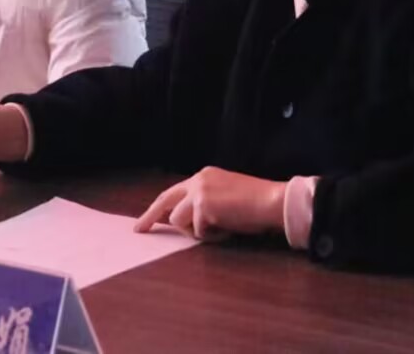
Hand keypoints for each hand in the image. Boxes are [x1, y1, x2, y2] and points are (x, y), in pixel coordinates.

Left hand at [134, 166, 285, 240]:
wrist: (274, 201)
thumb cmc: (257, 204)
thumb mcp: (225, 197)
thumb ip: (204, 204)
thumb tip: (184, 221)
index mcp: (204, 176)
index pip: (175, 191)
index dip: (161, 206)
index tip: (149, 217)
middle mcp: (198, 180)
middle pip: (165, 200)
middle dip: (150, 216)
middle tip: (139, 229)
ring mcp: (199, 193)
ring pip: (179, 221)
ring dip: (196, 232)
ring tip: (221, 229)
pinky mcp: (203, 207)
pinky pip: (199, 232)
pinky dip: (212, 237)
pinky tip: (228, 230)